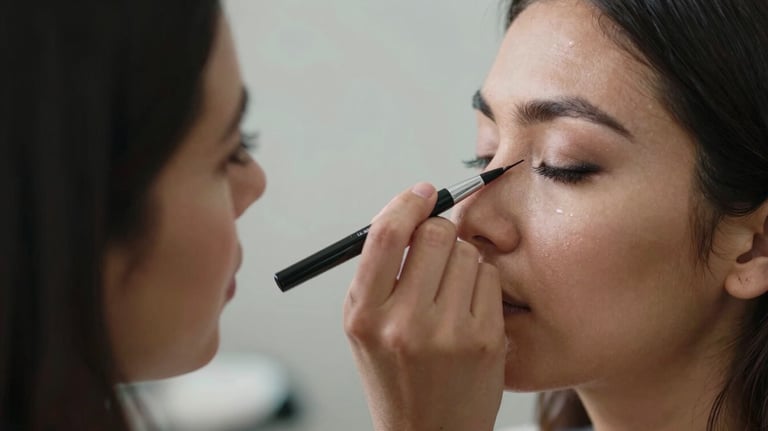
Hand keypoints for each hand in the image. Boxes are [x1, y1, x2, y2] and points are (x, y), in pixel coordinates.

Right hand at [344, 182, 505, 430]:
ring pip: (467, 252)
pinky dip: (480, 281)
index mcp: (365, 315)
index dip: (407, 203)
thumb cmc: (395, 376)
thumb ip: (379, 271)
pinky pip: (489, 277)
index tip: (422, 194)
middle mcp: (404, 323)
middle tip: (436, 244)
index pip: (388, 235)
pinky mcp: (485, 340)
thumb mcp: (365, 326)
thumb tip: (412, 213)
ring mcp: (449, 333)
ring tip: (449, 289)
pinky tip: (468, 306)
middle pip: (435, 234)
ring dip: (461, 258)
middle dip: (438, 230)